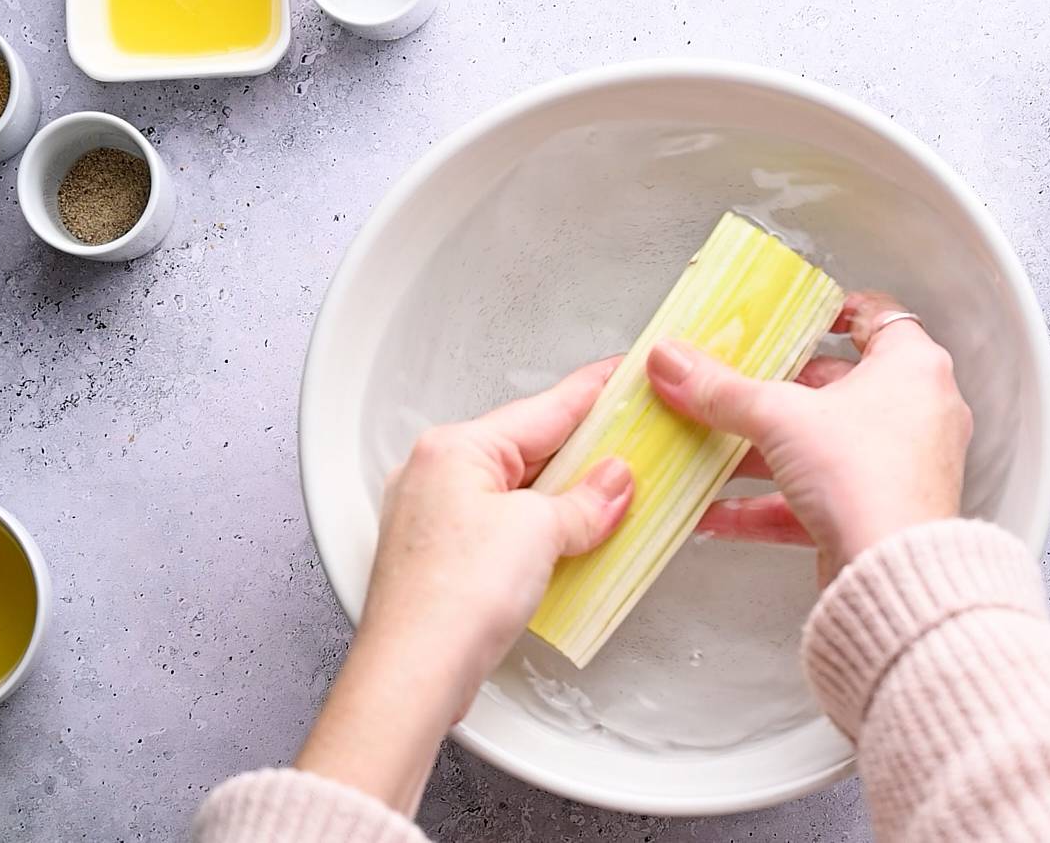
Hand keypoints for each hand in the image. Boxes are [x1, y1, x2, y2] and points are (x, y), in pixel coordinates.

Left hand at [296, 358, 632, 812]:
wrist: (412, 674)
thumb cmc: (451, 598)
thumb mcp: (539, 531)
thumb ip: (586, 500)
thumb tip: (615, 481)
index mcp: (454, 448)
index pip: (544, 408)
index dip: (595, 392)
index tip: (627, 376)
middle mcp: (436, 474)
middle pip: (530, 448)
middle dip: (585, 451)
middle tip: (636, 443)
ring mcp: (436, 518)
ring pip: (517, 490)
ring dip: (565, 496)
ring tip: (615, 498)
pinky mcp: (443, 558)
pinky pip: (505, 525)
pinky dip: (541, 529)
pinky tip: (572, 542)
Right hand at [648, 291, 970, 585]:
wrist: (892, 575)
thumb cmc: (869, 479)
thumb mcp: (779, 417)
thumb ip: (720, 390)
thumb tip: (674, 363)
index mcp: (912, 367)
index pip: (877, 317)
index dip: (834, 311)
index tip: (794, 317)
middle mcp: (916, 413)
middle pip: (836, 388)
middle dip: (776, 393)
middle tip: (735, 384)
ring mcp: (898, 468)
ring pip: (821, 448)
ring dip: (763, 453)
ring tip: (712, 451)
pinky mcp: (876, 515)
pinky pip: (815, 500)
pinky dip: (768, 504)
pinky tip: (718, 514)